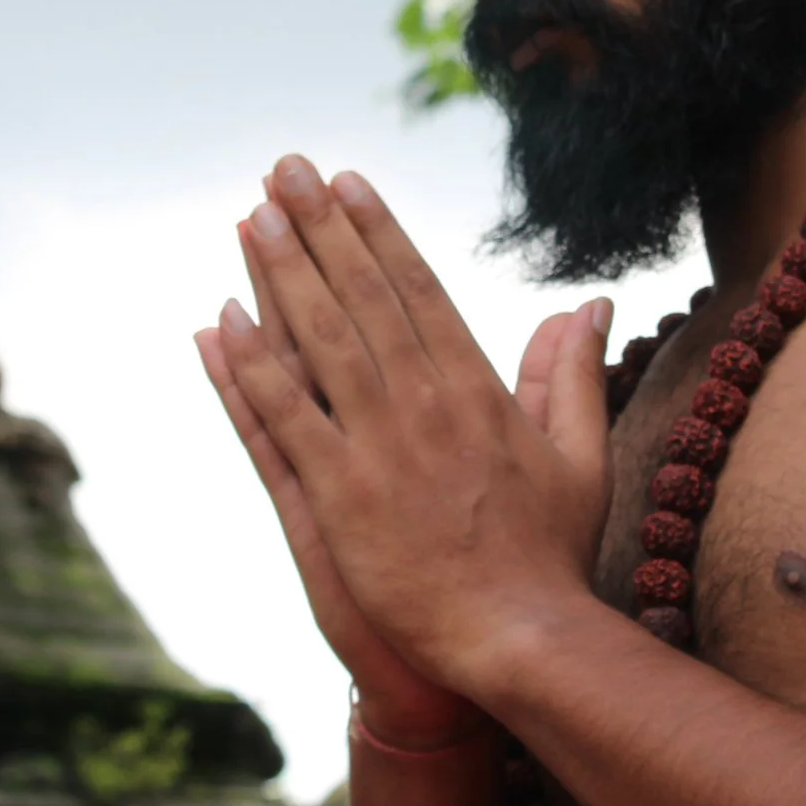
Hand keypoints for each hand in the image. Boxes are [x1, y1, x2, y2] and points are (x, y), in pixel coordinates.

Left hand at [207, 155, 612, 698]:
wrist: (520, 636)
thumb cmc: (552, 556)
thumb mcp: (580, 455)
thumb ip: (569, 374)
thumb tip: (587, 304)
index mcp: (477, 390)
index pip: (419, 290)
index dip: (377, 231)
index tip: (347, 183)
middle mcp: (425, 405)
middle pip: (364, 296)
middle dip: (322, 227)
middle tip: (285, 169)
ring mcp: (379, 447)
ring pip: (321, 341)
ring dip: (283, 273)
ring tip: (255, 215)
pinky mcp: (341, 495)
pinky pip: (285, 418)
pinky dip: (250, 369)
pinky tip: (218, 323)